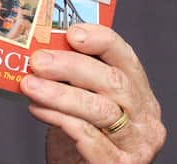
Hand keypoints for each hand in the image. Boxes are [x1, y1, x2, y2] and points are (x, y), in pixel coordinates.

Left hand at [21, 23, 164, 163]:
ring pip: (101, 110)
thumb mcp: (83, 100)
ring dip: (60, 94)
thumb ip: (75, 79)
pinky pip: (90, 138)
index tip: (71, 33)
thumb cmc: (82, 136)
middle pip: (113, 82)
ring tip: (30, 85)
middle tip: (38, 61)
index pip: (126, 58)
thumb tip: (43, 49)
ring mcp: (136, 144)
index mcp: (139, 94)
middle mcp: (146, 118)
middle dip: (71, 66)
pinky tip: (39, 110)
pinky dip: (60, 120)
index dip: (101, 41)